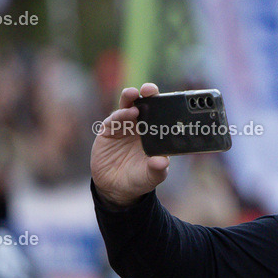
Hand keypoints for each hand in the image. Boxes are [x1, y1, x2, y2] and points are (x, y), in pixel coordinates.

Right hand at [91, 83, 170, 206]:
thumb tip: (162, 162)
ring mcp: (124, 127)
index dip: (163, 103)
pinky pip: (114, 120)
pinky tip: (127, 114)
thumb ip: (157, 169)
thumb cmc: (139, 179)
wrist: (116, 188)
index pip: (160, 114)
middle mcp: (140, 127)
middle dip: (147, 94)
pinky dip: (120, 115)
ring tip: (134, 95)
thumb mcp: (151, 177)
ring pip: (127, 107)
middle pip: (144, 104)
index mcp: (154, 133)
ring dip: (130, 99)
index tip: (169, 98)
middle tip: (149, 89)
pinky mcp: (108, 131)